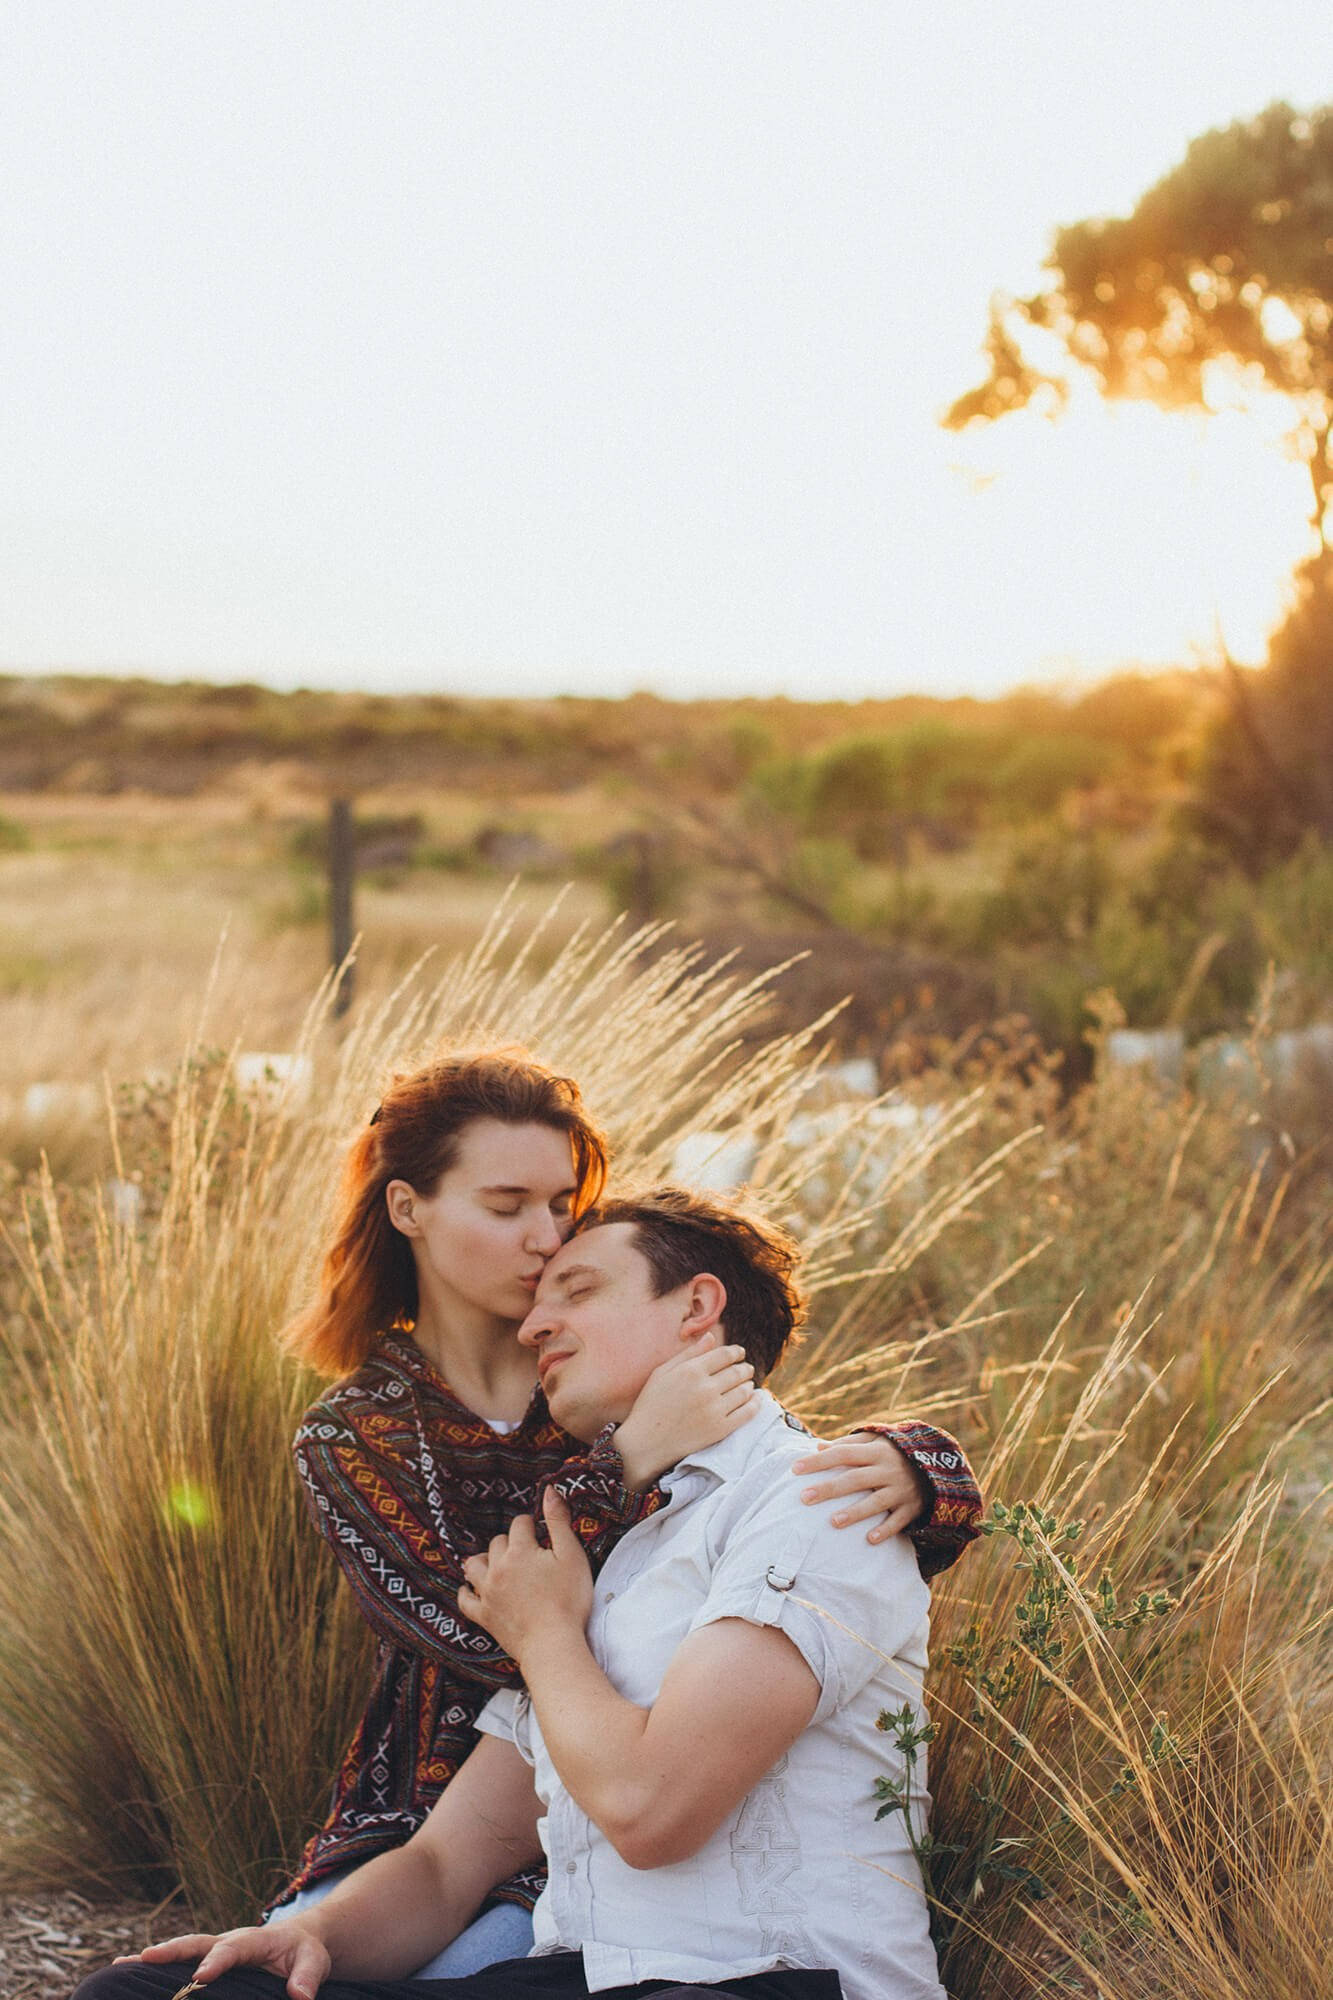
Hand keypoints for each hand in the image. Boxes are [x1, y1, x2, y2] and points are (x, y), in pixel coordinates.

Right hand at [117, 1921, 330, 1999]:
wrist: (300, 1939)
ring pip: (181, 1951)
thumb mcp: (315, 1962)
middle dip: (170, 1950)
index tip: (200, 1978)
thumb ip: (307, 1977)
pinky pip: (181, 1962)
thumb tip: (299, 1996)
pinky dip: (157, 1967)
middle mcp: (228, 1941)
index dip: (216, 1962)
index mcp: (253, 1940)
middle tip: (142, 1958)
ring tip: (118, 1965)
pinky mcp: (209, 1960)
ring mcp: (215, 1950)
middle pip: (196, 1943)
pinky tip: (128, 1976)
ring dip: (153, 1957)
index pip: (232, 1949)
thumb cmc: (306, 1952)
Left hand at [459, 1491, 593, 1663]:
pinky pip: (465, 1600)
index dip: (532, 1526)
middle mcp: (497, 1568)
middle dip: (511, 1542)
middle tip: (527, 1553)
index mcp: (519, 1551)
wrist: (553, 1644)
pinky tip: (471, 1589)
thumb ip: (558, 1521)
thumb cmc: (568, 1601)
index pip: (520, 1524)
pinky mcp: (484, 1616)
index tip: (541, 1534)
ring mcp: (487, 1593)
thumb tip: (550, 1490)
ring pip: (474, 1565)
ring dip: (483, 1560)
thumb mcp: (571, 1555)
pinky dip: (466, 1591)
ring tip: (495, 1563)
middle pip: (497, 1543)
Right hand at [612, 1332, 756, 1491]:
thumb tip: (711, 1336)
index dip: (736, 1352)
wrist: (645, 1443)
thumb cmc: (650, 1404)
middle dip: (744, 1368)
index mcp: (691, 1371)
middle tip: (746, 1369)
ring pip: (744, 1390)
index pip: (724, 1355)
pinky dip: (755, 1404)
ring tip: (747, 1384)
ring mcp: (714, 1409)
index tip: (740, 1353)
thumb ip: (689, 1353)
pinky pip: (747, 1412)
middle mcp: (705, 1388)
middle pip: (737, 1372)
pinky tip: (755, 1400)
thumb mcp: (663, 1372)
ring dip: (749, 1384)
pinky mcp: (720, 1429)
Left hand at [790, 1432, 929, 1542]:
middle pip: (854, 1479)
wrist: (939, 1465)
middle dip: (829, 1488)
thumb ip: (848, 1444)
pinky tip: (869, 1540)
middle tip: (803, 1497)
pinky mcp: (912, 1508)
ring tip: (833, 1522)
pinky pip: (899, 1522)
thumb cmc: (894, 1453)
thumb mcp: (875, 1442)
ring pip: (876, 1502)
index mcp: (875, 1451)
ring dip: (855, 1512)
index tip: (795, 1468)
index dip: (819, 1461)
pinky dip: (886, 1530)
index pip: (842, 1454)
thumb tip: (817, 1447)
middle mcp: (887, 1470)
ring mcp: (900, 1490)